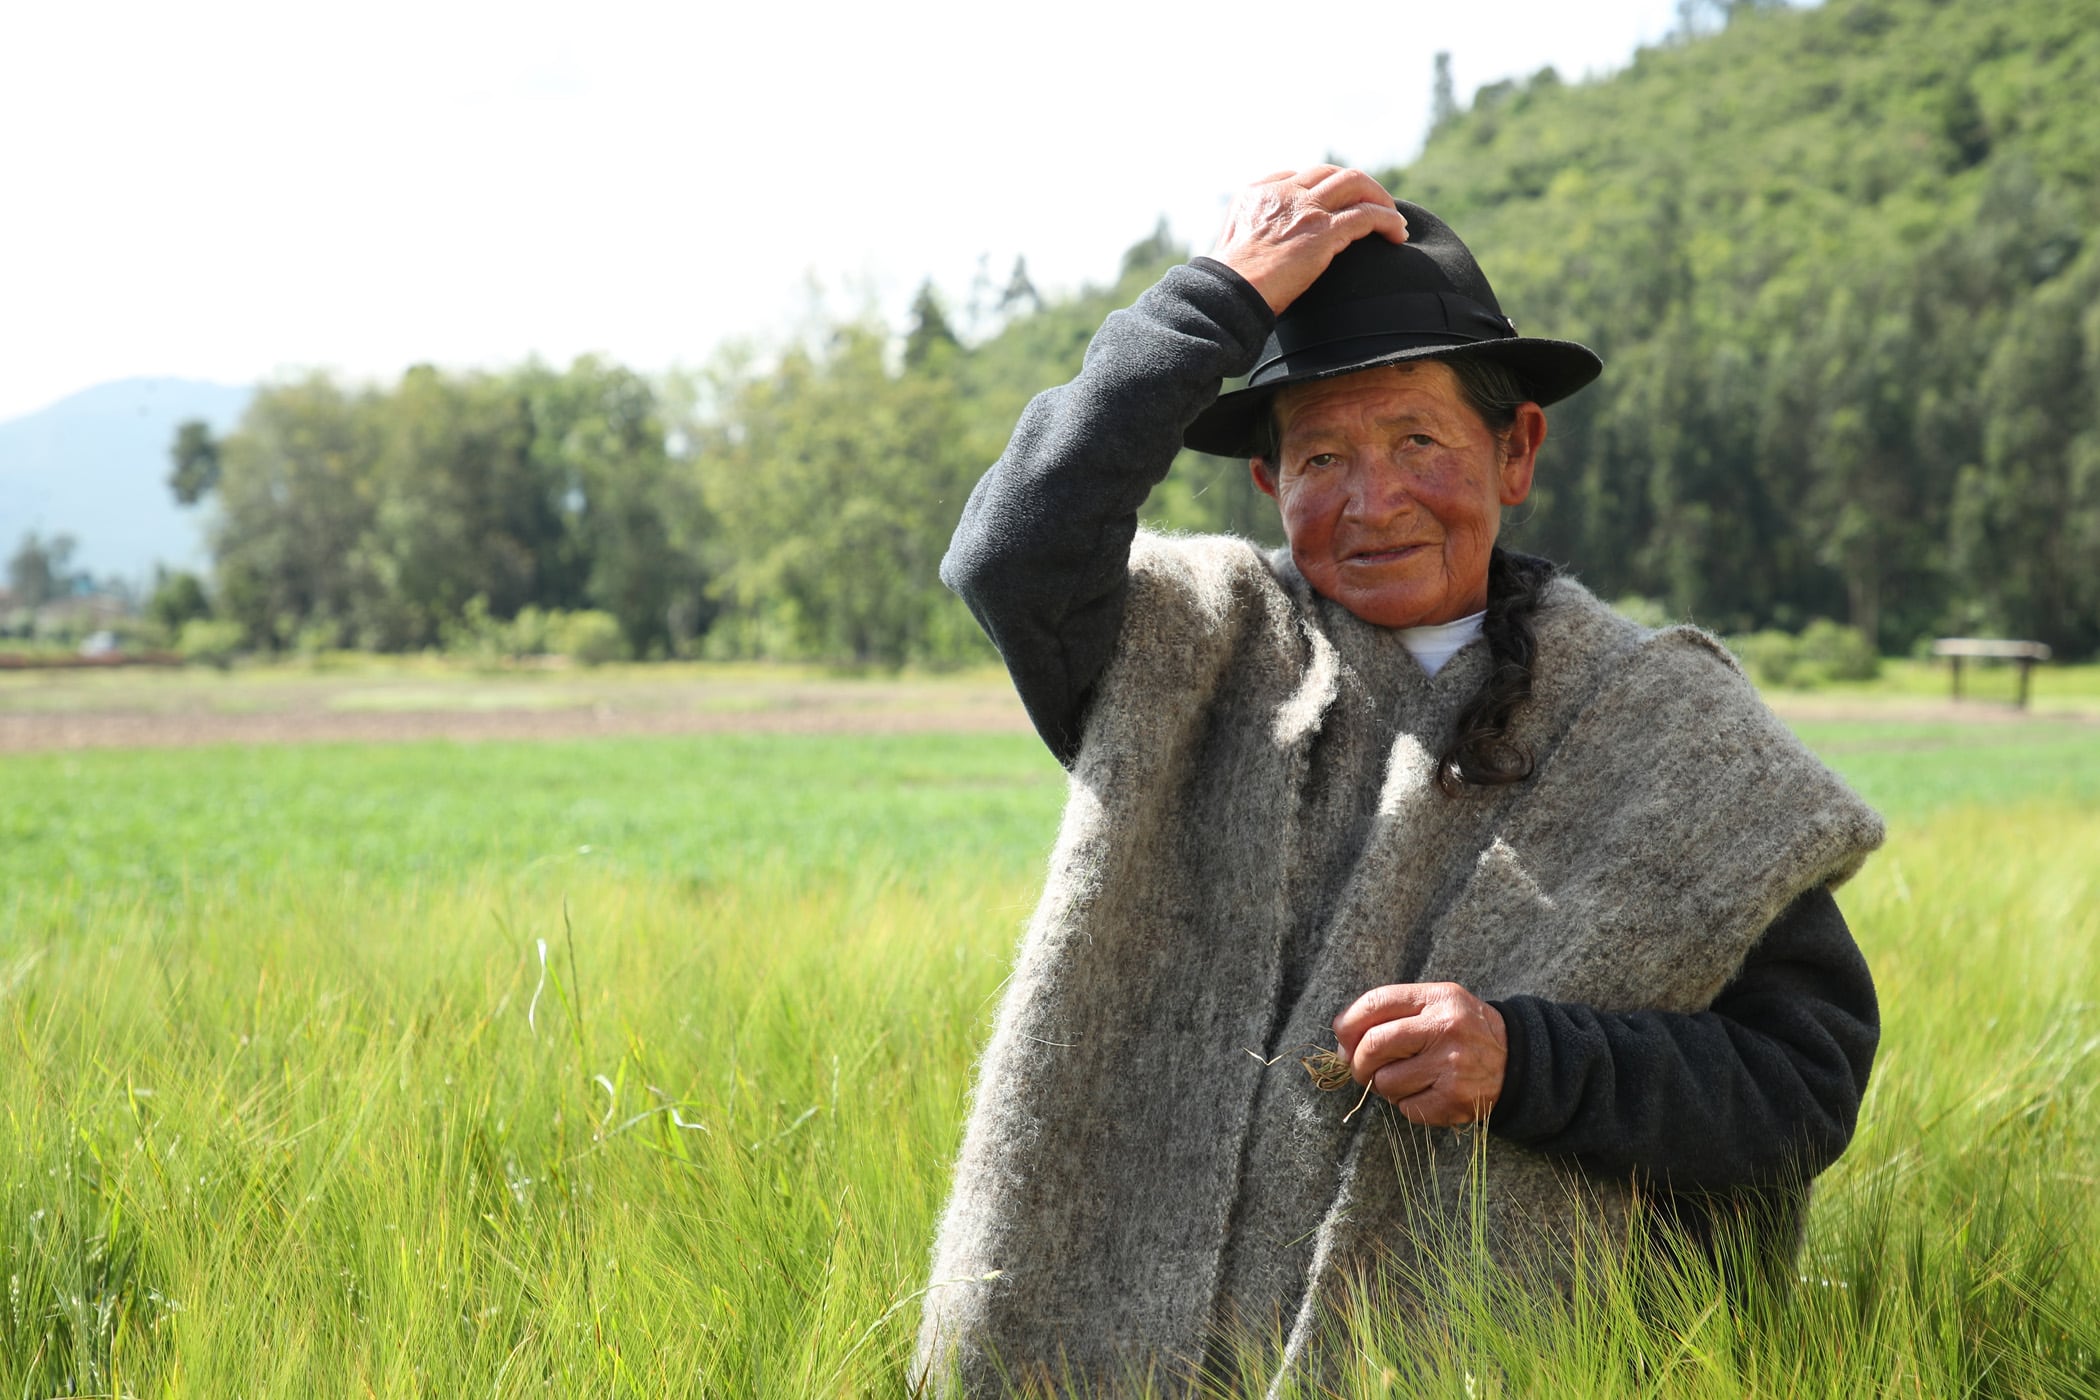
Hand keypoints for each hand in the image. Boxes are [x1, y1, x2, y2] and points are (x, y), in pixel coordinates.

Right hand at [1209, 166, 1409, 315]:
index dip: (1323, 188)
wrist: (1227, 295)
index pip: (1298, 176)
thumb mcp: (1234, 247)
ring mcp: (1304, 209)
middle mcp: (1283, 193)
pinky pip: (1367, 215)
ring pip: (1355, 184)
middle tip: (1374, 205)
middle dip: (1358, 186)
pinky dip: (1387, 220)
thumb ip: (1253, 235)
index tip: (1337, 205)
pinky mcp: (1323, 231)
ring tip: (1394, 218)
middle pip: (1331, 173)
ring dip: (1379, 198)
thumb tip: (1265, 251)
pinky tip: (1397, 234)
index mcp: (1257, 193)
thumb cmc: (1228, 286)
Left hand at [1332, 982, 1506, 1126]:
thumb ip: (1391, 1012)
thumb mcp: (1436, 1004)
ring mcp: (1452, 1067)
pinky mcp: (1455, 1100)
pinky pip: (1406, 1108)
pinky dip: (1407, 1104)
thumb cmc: (1462, 1030)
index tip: (1342, 1036)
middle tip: (1361, 1068)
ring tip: (1406, 1078)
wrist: (1518, 1061)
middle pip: (1373, 1045)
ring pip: (1385, 1082)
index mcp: (1438, 998)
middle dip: (1357, 1061)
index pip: (1375, 1003)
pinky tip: (1426, 1092)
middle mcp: (1445, 1029)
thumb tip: (1342, 1042)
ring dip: (1385, 1086)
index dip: (1348, 1022)